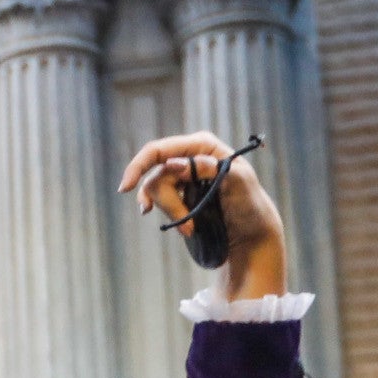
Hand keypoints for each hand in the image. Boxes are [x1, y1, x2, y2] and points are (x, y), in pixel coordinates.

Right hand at [119, 130, 286, 299]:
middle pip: (156, 176)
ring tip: (190, 229)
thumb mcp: (238, 183)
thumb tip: (172, 164)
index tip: (125, 189)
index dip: (139, 166)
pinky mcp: (179, 192)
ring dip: (170, 212)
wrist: (252, 232)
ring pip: (155, 190)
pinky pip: (156, 198)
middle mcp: (188, 156)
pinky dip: (158, 210)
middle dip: (168, 203)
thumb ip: (208, 168)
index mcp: (202, 145)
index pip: (159, 150)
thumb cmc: (250, 206)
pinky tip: (154, 215)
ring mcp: (182, 174)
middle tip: (188, 226)